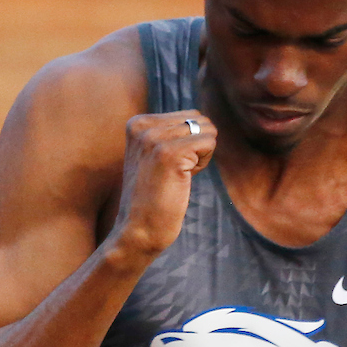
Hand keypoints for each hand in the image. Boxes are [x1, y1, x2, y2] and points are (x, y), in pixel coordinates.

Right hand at [113, 110, 216, 258]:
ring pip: (206, 130)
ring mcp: (154, 138)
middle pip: (199, 120)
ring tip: (175, 176)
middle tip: (173, 173)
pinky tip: (181, 179)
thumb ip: (170, 133)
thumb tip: (203, 119)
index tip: (165, 166)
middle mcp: (143, 125)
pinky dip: (203, 164)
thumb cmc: (152, 198)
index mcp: (137, 122)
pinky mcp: (170, 153)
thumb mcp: (153, 156)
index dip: (187, 144)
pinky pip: (209, 142)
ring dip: (200, 156)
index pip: (188, 116)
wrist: (137, 231)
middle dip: (196, 147)